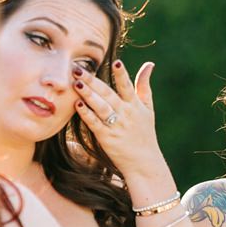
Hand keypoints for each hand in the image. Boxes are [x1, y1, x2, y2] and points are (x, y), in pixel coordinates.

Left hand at [74, 61, 162, 182]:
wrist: (144, 164)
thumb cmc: (145, 134)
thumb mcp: (148, 109)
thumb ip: (144, 86)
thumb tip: (149, 64)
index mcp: (135, 106)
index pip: (128, 87)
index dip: (122, 75)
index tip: (116, 62)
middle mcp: (126, 114)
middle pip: (108, 95)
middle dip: (94, 81)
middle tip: (78, 68)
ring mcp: (116, 126)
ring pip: (101, 107)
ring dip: (88, 95)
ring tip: (76, 83)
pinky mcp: (106, 138)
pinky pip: (95, 124)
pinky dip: (87, 114)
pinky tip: (77, 104)